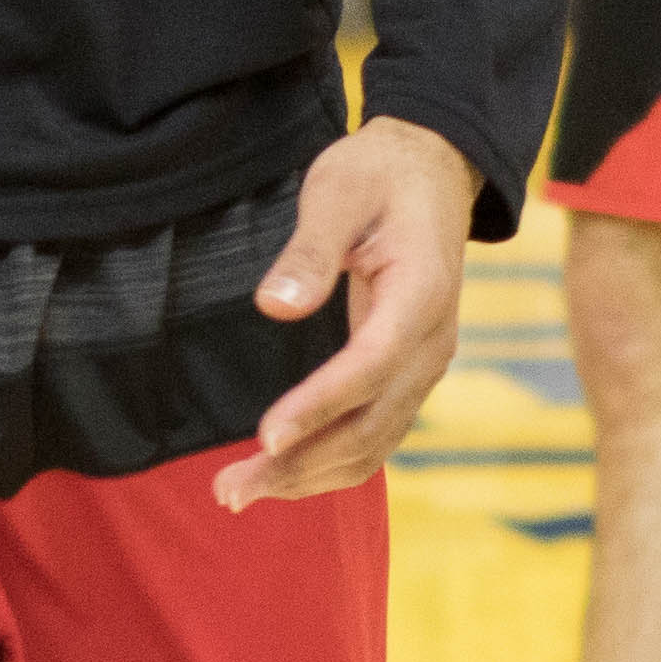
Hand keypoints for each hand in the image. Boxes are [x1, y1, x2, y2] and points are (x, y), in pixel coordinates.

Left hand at [222, 117, 479, 508]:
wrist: (432, 169)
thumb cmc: (379, 175)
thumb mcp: (338, 190)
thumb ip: (309, 250)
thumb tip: (274, 307)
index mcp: (421, 295)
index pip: (369, 367)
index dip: (318, 407)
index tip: (264, 437)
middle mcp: (432, 343)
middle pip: (370, 425)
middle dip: (300, 463)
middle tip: (228, 488)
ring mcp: (424, 364)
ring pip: (374, 443)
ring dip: (310, 476)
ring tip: (240, 491)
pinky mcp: (408, 372)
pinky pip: (376, 434)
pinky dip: (330, 463)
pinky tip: (283, 474)